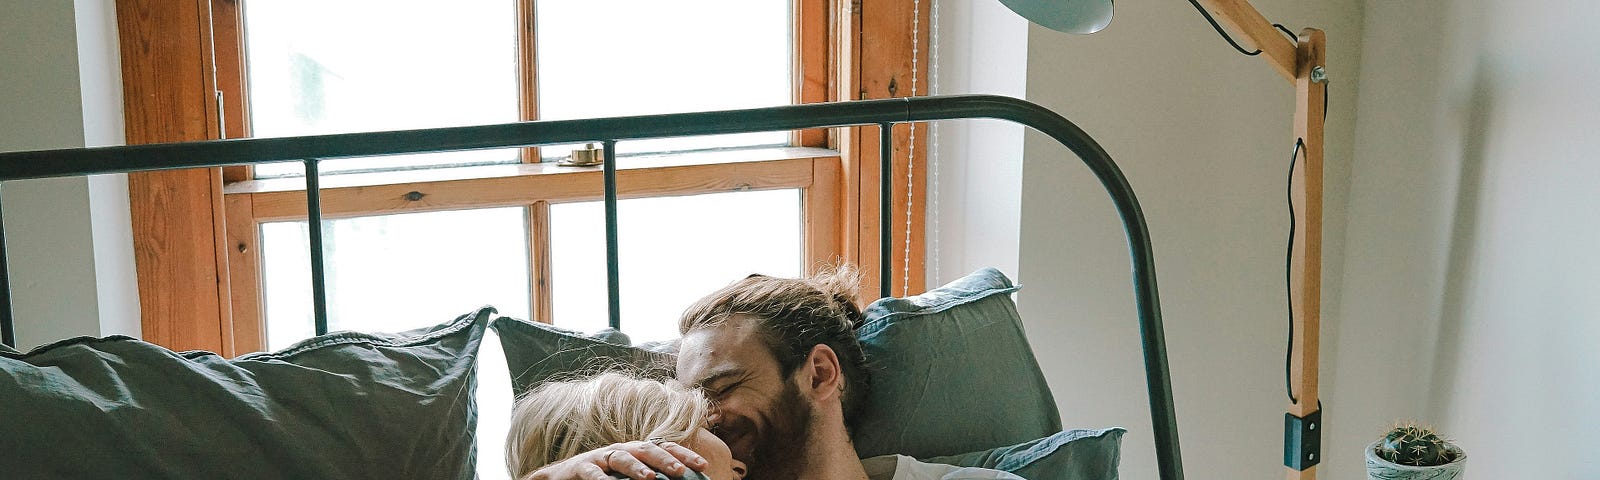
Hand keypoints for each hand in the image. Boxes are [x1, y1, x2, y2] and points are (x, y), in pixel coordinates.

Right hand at [525, 440, 707, 479]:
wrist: (561, 478)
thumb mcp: (627, 479)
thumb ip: (650, 479)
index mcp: (636, 452)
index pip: (664, 448)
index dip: (684, 454)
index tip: (703, 466)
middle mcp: (621, 450)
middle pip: (646, 449)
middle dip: (665, 459)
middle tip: (681, 471)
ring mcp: (601, 457)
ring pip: (622, 457)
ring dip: (637, 467)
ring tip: (650, 479)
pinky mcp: (581, 467)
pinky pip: (592, 473)